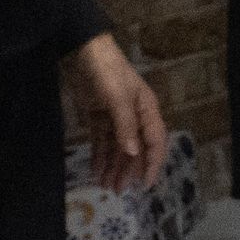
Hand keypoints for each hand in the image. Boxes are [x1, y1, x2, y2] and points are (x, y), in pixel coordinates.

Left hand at [72, 35, 166, 192]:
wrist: (84, 50)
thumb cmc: (108, 72)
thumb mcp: (118, 98)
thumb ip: (125, 127)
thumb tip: (133, 154)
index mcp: (147, 110)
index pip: (154, 142)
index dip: (151, 164)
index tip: (144, 184)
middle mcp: (135, 116)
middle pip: (135, 148)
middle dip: (127, 170)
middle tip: (117, 190)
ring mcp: (116, 116)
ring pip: (117, 147)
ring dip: (113, 166)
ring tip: (105, 185)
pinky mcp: (98, 114)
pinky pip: (101, 140)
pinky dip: (99, 154)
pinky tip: (95, 169)